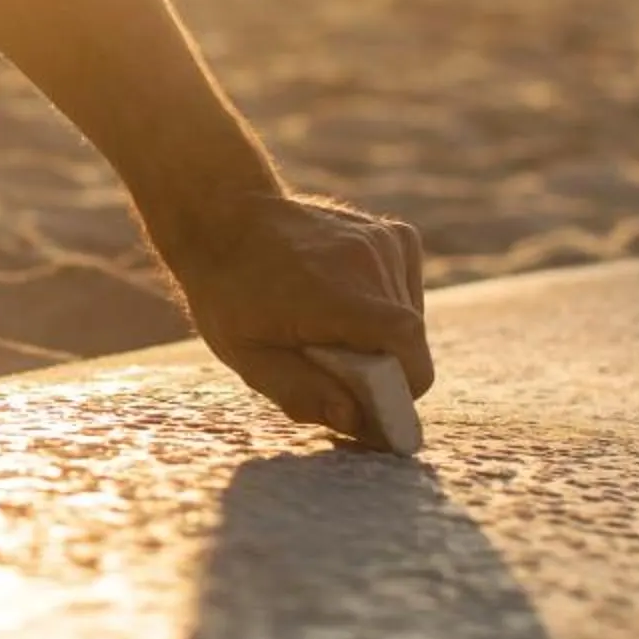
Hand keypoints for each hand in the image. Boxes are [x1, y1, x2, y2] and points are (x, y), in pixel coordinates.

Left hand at [153, 193, 433, 444]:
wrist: (227, 218)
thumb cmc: (230, 293)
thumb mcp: (248, 356)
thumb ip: (302, 392)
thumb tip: (355, 420)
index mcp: (336, 295)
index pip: (407, 346)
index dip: (404, 387)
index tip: (378, 409)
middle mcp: (369, 262)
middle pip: (409, 340)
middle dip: (385, 369)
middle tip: (337, 374)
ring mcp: (384, 243)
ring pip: (411, 317)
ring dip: (384, 338)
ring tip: (334, 331)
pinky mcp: (392, 235)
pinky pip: (407, 289)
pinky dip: (388, 307)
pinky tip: (348, 302)